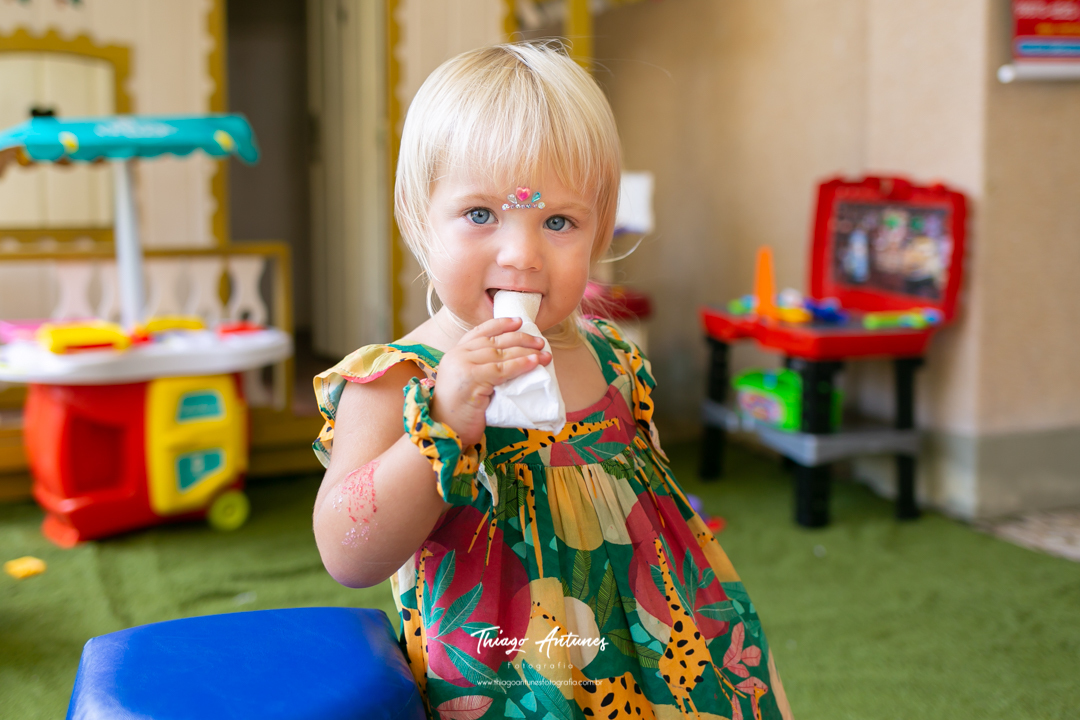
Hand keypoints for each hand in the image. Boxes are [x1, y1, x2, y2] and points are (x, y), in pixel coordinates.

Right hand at [430, 317, 550, 446]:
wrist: (445, 431)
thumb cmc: (460, 412)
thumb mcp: (469, 383)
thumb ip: (482, 368)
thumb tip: (513, 360)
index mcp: (455, 353)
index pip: (480, 331)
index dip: (501, 324)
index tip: (519, 321)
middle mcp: (457, 355)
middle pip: (494, 341)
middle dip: (520, 339)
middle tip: (540, 341)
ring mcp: (463, 365)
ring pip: (500, 353)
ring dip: (526, 351)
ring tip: (544, 353)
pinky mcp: (472, 379)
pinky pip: (501, 369)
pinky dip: (520, 364)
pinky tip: (534, 363)